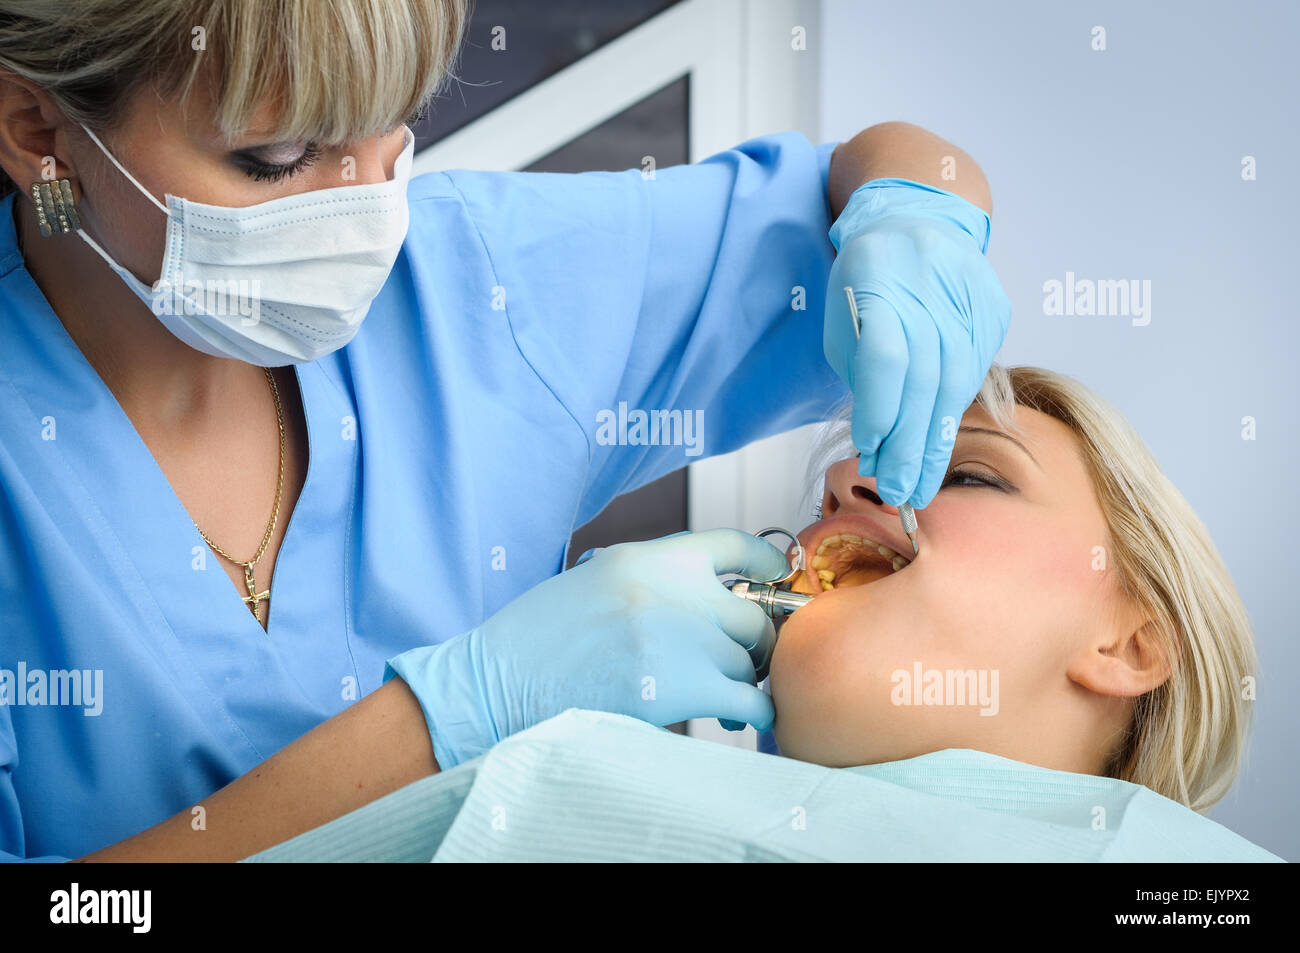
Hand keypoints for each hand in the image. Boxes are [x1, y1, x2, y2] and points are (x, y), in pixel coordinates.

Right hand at [384, 529, 789, 768]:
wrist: (499, 683)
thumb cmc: (538, 639)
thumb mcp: (597, 581)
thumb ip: (655, 579)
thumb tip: (712, 597)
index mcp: (651, 557)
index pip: (734, 544)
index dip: (768, 565)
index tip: (778, 580)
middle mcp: (674, 589)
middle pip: (752, 614)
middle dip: (753, 643)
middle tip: (741, 664)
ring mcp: (682, 637)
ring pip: (745, 661)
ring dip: (741, 682)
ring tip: (723, 702)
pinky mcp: (684, 686)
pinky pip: (749, 699)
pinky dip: (754, 711)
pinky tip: (740, 718)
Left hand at [823, 178, 1011, 507]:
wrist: (917, 219)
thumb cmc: (866, 279)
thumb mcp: (844, 318)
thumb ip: (860, 375)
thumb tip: (875, 443)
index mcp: (880, 280)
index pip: (887, 356)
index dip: (880, 409)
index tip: (871, 452)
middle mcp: (931, 289)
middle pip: (925, 380)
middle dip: (910, 445)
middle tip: (901, 494)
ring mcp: (970, 299)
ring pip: (956, 384)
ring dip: (935, 442)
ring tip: (919, 485)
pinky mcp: (994, 311)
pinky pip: (973, 373)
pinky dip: (952, 414)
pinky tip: (936, 445)